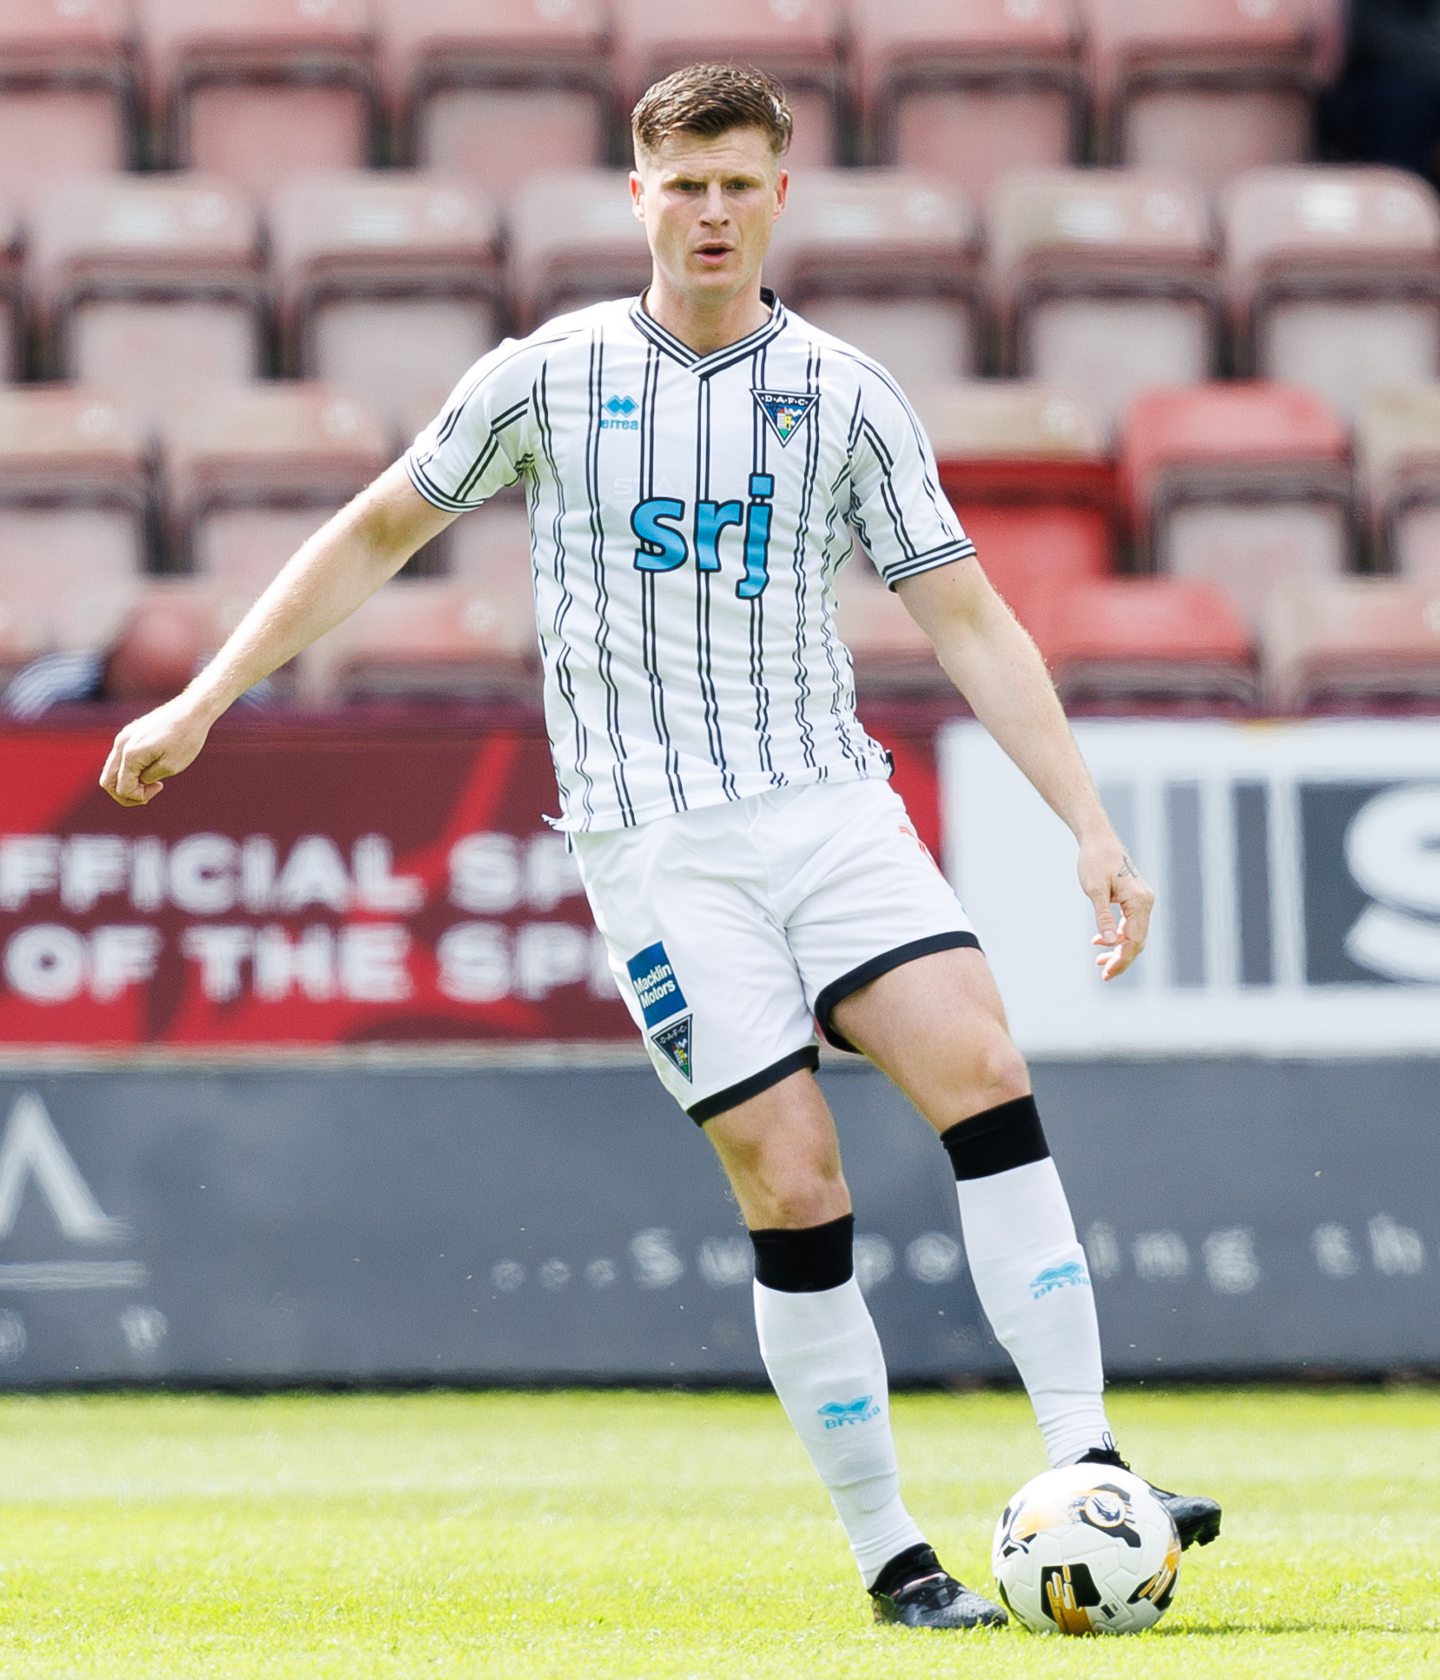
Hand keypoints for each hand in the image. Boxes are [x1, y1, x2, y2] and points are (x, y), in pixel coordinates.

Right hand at [100, 696, 211, 807]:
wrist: (193, 710)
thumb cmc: (186, 738)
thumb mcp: (171, 766)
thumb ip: (147, 778)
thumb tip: (135, 782)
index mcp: (130, 754)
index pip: (122, 788)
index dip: (139, 796)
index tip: (160, 786)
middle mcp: (121, 744)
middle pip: (107, 781)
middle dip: (126, 794)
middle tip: (148, 794)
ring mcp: (123, 737)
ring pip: (112, 770)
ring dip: (127, 782)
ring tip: (150, 782)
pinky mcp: (130, 733)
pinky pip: (120, 758)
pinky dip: (130, 770)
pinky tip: (149, 769)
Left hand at [1078, 837, 1153, 981]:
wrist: (1099, 839)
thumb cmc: (1095, 861)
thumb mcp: (1094, 890)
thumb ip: (1102, 916)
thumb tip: (1108, 941)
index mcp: (1139, 901)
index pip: (1134, 940)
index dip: (1121, 959)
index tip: (1106, 973)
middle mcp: (1146, 902)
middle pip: (1137, 940)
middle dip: (1121, 959)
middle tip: (1103, 975)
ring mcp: (1142, 900)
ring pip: (1134, 934)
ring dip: (1119, 949)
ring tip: (1099, 962)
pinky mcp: (1135, 898)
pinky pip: (1130, 924)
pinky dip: (1118, 936)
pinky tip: (1100, 941)